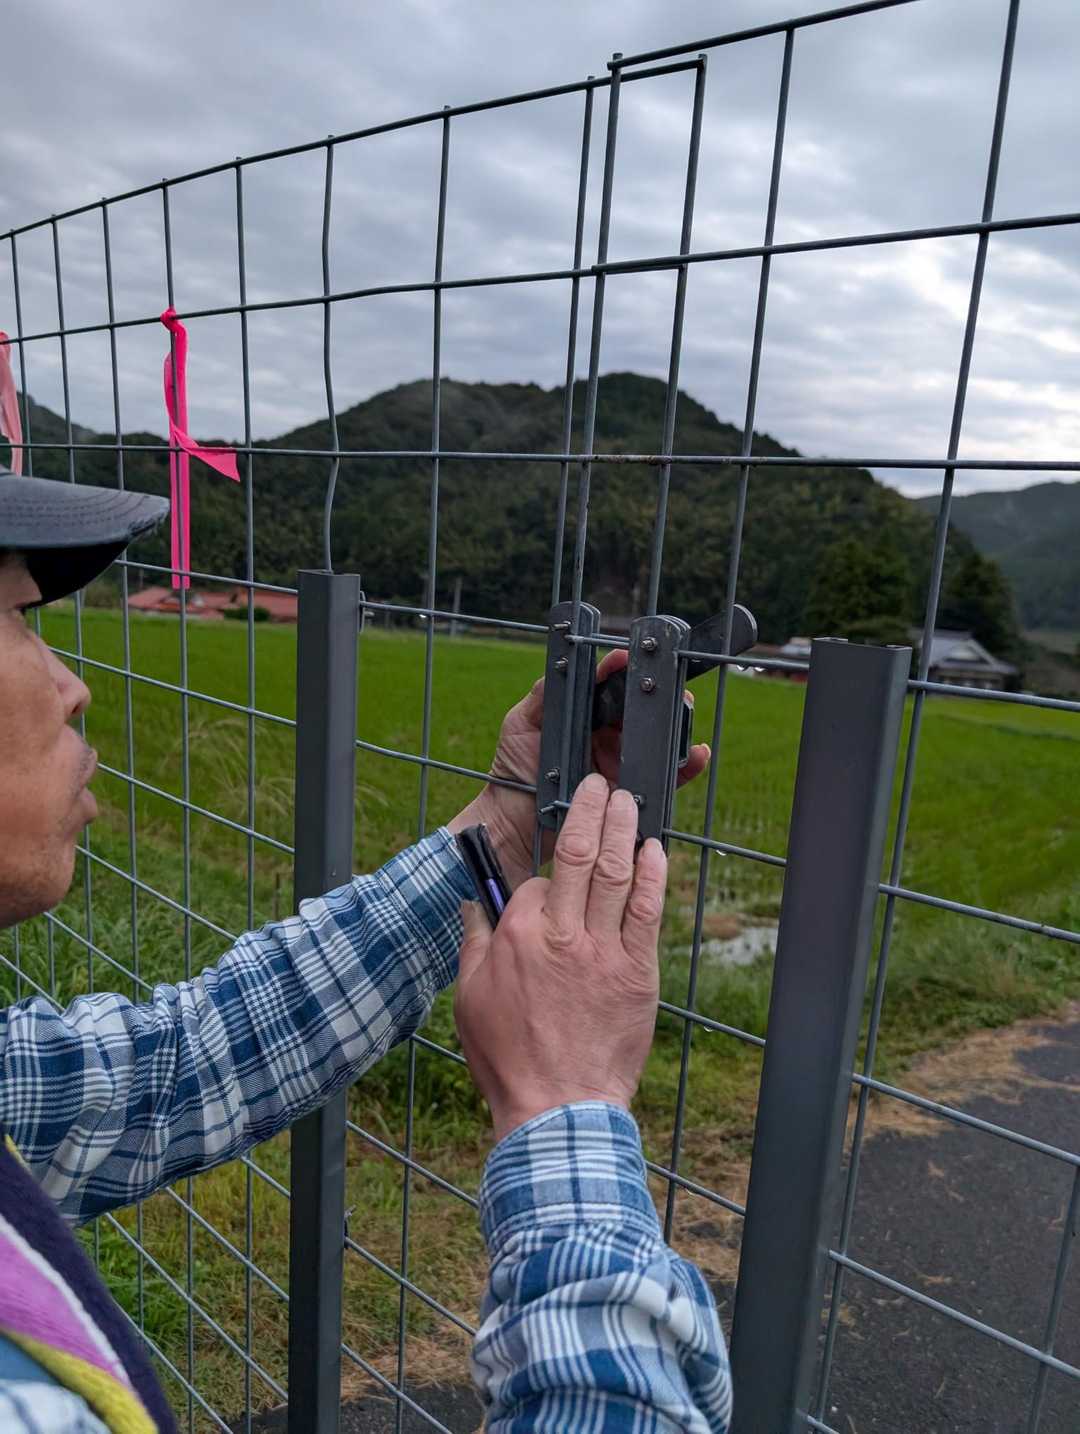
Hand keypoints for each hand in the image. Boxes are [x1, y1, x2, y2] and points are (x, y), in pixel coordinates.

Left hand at [447, 648, 709, 889]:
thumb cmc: (513, 774)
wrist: (515, 826)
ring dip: (676, 727)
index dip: (623, 673)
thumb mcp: (520, 726)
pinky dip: (684, 767)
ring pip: (656, 743)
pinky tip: (695, 754)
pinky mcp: (630, 797)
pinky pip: (664, 780)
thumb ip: (542, 697)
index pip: (610, 691)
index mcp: (585, 720)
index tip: (631, 660)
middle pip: (640, 713)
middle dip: (658, 697)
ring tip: (686, 712)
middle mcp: (607, 740)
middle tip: (672, 687)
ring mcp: (621, 767)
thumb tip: (564, 665)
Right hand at [454, 773, 666, 1142]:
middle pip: (579, 855)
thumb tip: (477, 903)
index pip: (537, 882)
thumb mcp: (469, 996)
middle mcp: (564, 935)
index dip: (544, 875)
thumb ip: (474, 941)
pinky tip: (655, 850)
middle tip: (599, 783)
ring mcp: (605, 952)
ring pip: (616, 873)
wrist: (559, 1107)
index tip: (551, 875)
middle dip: (590, 811)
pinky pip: (647, 912)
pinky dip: (652, 876)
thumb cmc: (510, 1058)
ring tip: (628, 799)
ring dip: (623, 830)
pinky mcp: (638, 972)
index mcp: (520, 936)